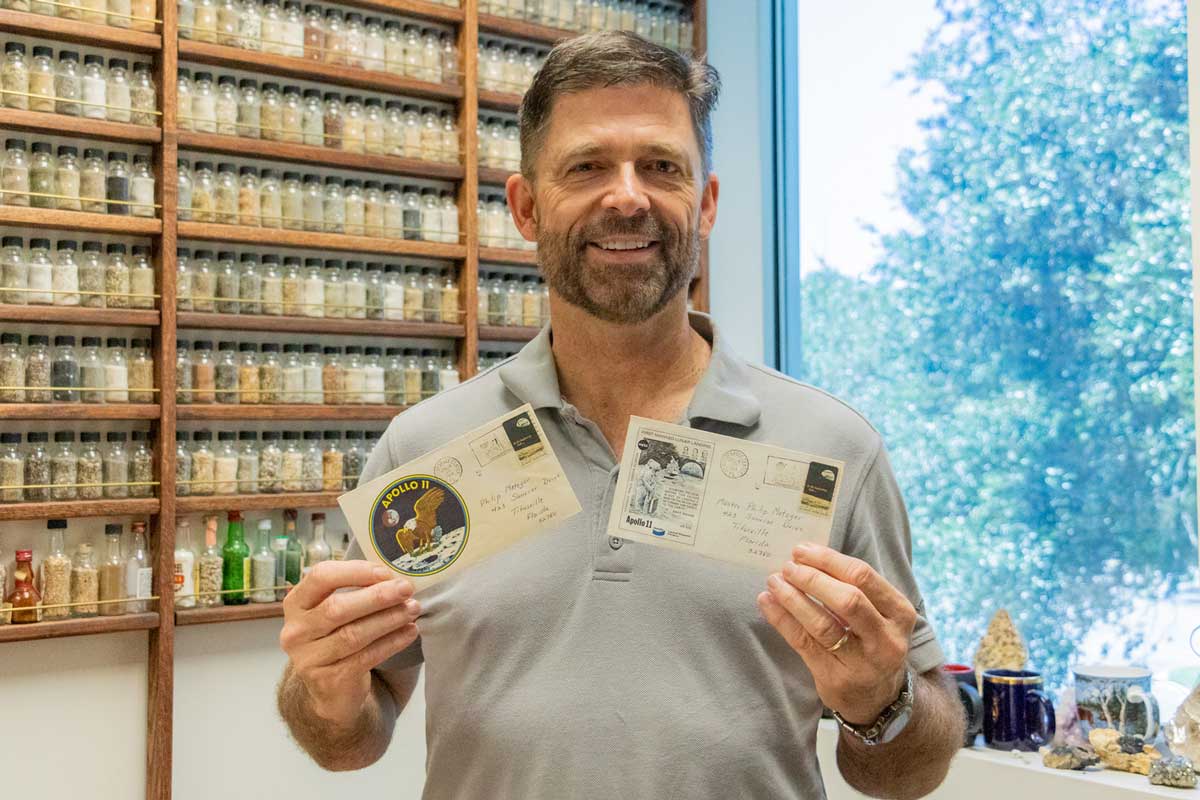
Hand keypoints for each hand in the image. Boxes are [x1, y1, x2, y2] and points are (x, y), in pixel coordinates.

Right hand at [280, 560, 420, 726]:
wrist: (329, 690)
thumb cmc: (336, 637)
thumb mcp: (334, 611)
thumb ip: (355, 590)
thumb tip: (395, 576)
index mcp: (296, 603)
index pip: (321, 577)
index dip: (355, 571)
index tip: (386, 572)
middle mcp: (296, 631)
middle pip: (337, 608)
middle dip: (377, 596)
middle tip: (406, 589)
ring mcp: (309, 659)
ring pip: (353, 634)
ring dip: (389, 619)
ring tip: (413, 609)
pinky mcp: (328, 680)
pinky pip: (366, 657)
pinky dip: (392, 642)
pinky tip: (410, 631)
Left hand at [757, 543, 917, 724]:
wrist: (879, 697)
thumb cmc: (872, 641)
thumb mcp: (878, 614)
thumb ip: (853, 587)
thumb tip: (805, 556)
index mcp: (900, 613)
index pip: (863, 576)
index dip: (828, 560)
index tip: (802, 550)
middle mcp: (887, 639)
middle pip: (848, 600)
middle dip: (812, 578)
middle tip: (788, 567)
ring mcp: (863, 663)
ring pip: (823, 624)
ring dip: (793, 598)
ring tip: (774, 582)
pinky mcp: (836, 678)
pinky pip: (804, 643)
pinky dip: (782, 619)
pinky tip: (767, 603)